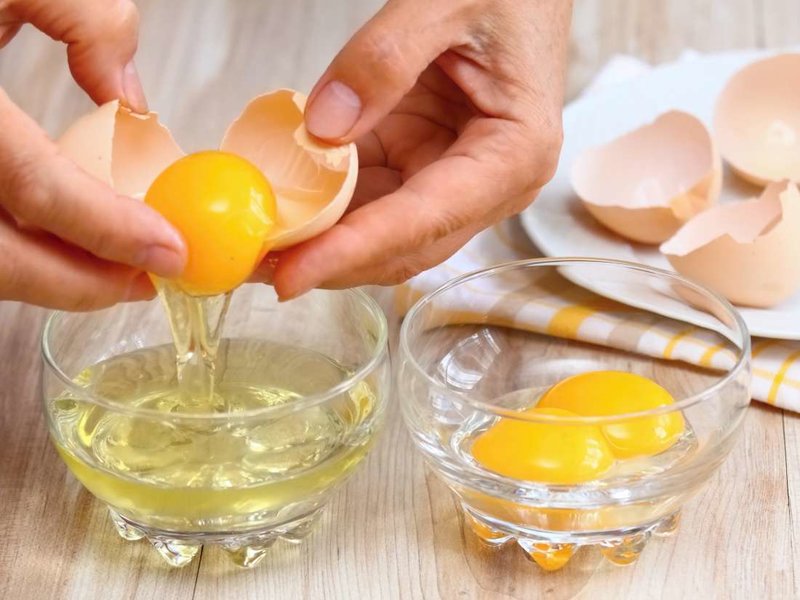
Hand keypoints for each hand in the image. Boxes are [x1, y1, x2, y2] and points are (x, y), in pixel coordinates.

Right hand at [0, 0, 184, 309]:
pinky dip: (14, 251)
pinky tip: (57, 242)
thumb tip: (132, 103)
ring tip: (110, 269)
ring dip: (47, 276)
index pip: (38, 188)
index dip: (110, 230)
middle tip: (145, 281)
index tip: (169, 250)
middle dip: (81, 284)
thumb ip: (86, 19)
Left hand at [271, 0, 571, 298]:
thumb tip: (322, 127)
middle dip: (330, 261)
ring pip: (383, 235)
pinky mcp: (425, 167)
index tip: (292, 275)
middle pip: (404, 246)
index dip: (354, 251)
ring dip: (323, 243)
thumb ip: (384, 58)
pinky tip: (285, 207)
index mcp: (513, 154)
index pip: (424, 220)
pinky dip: (328, 208)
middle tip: (255, 265)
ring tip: (258, 244)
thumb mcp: (446, 1)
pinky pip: (372, 200)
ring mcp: (455, 181)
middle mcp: (490, 185)